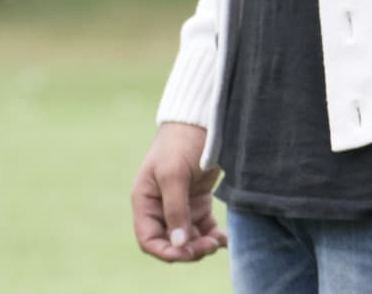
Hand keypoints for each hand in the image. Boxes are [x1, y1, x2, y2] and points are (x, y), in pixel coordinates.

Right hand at [130, 121, 225, 262]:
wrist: (204, 118)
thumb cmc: (182, 141)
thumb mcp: (175, 175)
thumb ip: (176, 209)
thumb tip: (178, 244)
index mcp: (146, 201)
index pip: (149, 238)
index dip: (166, 251)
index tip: (187, 253)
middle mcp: (160, 206)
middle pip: (171, 241)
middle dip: (188, 249)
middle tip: (209, 247)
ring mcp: (181, 203)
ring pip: (188, 236)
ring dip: (202, 244)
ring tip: (218, 242)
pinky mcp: (199, 199)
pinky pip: (203, 225)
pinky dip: (213, 234)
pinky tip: (225, 239)